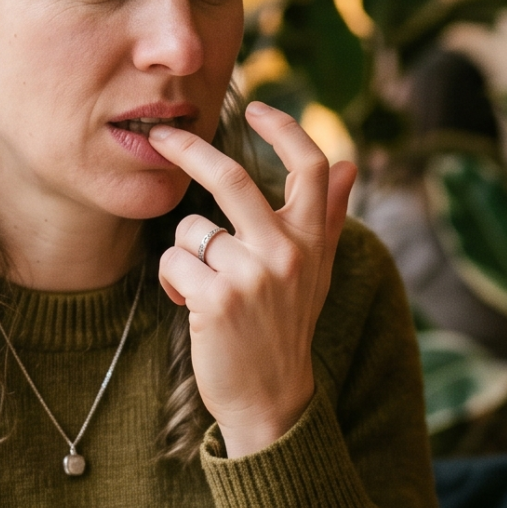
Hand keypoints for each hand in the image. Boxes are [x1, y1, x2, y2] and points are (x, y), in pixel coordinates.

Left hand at [146, 105, 358, 456]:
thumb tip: (348, 165)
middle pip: (235, 179)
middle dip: (189, 150)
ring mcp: (253, 276)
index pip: (311, 167)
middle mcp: (287, 253)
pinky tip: (190, 306)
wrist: (271, 399)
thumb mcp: (315, 271)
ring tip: (203, 286)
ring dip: (184, 254)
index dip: (284, 130)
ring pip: (191, 228)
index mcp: (311, 240)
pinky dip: (171, 282)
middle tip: (159, 136)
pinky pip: (173, 262)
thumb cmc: (286, 329)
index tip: (258, 108)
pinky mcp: (217, 300)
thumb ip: (327, 216)